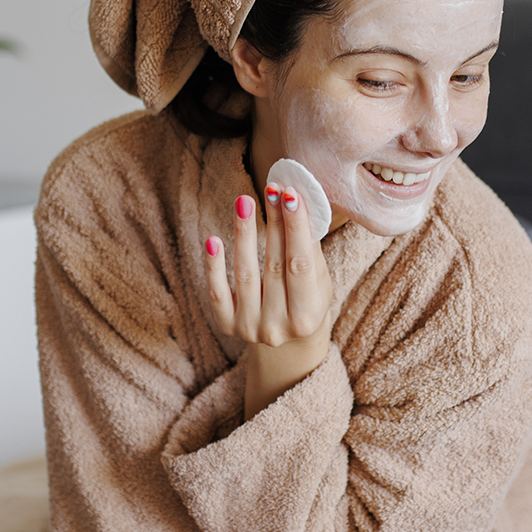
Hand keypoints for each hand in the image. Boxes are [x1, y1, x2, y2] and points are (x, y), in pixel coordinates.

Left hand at [205, 183, 335, 417]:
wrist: (288, 342)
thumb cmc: (307, 300)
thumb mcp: (318, 280)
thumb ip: (308, 248)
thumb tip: (295, 200)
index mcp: (307, 318)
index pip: (300, 265)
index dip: (295, 229)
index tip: (290, 195)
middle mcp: (277, 328)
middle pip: (274, 266)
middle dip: (273, 223)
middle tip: (271, 188)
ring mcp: (250, 329)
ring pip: (245, 275)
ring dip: (244, 234)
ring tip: (243, 201)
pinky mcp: (227, 325)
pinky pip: (217, 292)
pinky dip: (214, 267)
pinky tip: (213, 239)